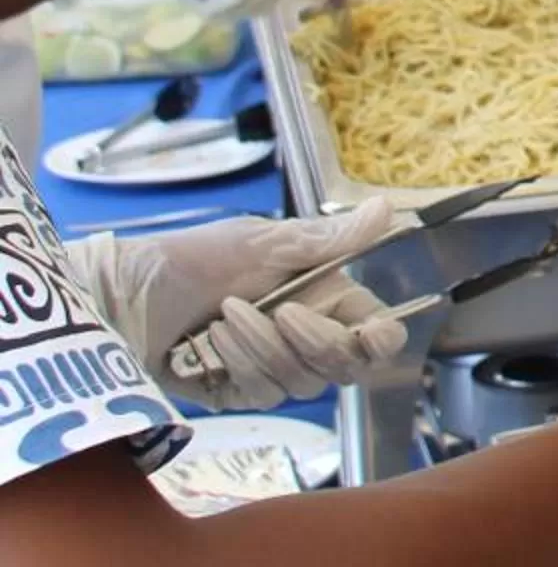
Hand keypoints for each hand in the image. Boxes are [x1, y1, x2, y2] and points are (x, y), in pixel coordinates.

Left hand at [69, 200, 408, 408]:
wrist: (121, 302)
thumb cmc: (191, 261)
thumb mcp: (261, 243)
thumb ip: (328, 239)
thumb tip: (390, 208)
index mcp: (324, 295)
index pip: (377, 330)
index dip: (381, 339)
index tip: (365, 332)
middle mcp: (306, 334)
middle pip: (345, 364)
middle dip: (314, 341)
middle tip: (280, 312)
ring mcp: (272, 367)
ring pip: (303, 383)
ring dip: (262, 349)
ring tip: (223, 317)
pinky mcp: (239, 393)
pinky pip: (262, 395)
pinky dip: (237, 367)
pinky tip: (208, 344)